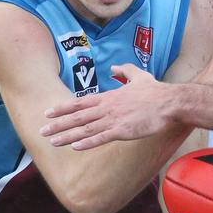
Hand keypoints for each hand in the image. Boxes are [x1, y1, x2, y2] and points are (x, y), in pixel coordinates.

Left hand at [41, 65, 177, 148]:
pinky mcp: (123, 131)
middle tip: (42, 130)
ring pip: (85, 128)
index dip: (63, 108)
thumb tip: (115, 66)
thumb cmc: (156, 91)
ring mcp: (114, 120)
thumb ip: (124, 71)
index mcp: (108, 97)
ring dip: (67, 135)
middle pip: (77, 116)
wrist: (170, 102)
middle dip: (58, 124)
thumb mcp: (139, 76)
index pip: (80, 103)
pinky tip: (75, 147)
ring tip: (52, 141)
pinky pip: (101, 138)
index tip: (48, 113)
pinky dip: (87, 142)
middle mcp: (107, 108)